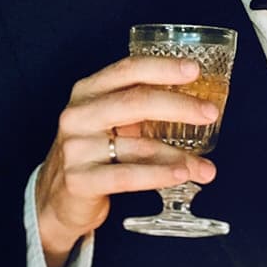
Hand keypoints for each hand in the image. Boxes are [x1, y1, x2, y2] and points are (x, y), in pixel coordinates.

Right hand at [33, 55, 220, 266]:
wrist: (57, 198)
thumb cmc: (92, 153)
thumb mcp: (108, 121)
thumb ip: (140, 107)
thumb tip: (196, 102)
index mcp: (87, 92)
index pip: (128, 70)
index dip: (163, 67)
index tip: (194, 70)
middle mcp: (78, 115)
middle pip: (136, 102)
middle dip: (180, 106)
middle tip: (210, 113)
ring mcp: (76, 148)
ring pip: (139, 146)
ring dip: (180, 157)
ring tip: (206, 167)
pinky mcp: (79, 180)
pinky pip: (128, 176)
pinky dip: (159, 176)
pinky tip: (181, 176)